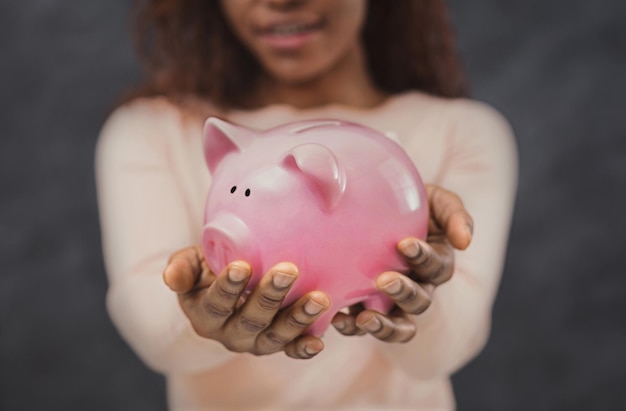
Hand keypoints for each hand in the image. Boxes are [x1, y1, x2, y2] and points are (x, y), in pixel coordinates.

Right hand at [163, 246, 329, 358]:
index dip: (228, 287)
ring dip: (298, 318)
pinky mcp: (279, 342)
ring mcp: (256, 341)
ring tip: (319, 298)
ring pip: (276, 335)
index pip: (216, 304)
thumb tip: (170, 278)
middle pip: (251, 320)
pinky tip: (319, 341)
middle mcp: (230, 334)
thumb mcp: (191, 263)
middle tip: (288, 270)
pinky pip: (292, 350)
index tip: (242, 266)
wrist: (231, 281)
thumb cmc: (210, 268)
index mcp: (206, 315)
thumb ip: (181, 268)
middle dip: (270, 296)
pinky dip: (304, 347)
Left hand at [332, 184, 472, 341]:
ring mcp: (392, 301)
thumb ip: (455, 214)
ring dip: (384, 325)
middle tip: (384, 279)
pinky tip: (338, 318)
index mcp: (436, 262)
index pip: (436, 266)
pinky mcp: (365, 306)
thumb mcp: (435, 200)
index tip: (405, 244)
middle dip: (404, 293)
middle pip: (419, 301)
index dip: (423, 258)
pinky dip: (352, 327)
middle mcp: (418, 287)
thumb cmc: (409, 202)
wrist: (372, 204)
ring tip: (365, 318)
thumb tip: (465, 242)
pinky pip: (362, 326)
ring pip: (398, 325)